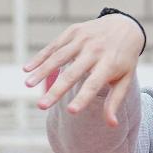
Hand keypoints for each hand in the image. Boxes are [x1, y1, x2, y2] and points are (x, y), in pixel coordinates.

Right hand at [26, 14, 143, 126]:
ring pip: (59, 57)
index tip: (71, 112)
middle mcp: (95, 51)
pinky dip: (40, 57)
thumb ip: (115, 101)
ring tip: (27, 85)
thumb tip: (112, 125)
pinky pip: (54, 46)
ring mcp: (83, 39)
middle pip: (72, 74)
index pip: (94, 85)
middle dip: (56, 90)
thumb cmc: (123, 60)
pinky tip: (27, 68)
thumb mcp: (125, 79)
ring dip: (42, 71)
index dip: (82, 98)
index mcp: (109, 65)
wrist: (125, 26)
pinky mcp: (73, 31)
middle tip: (40, 106)